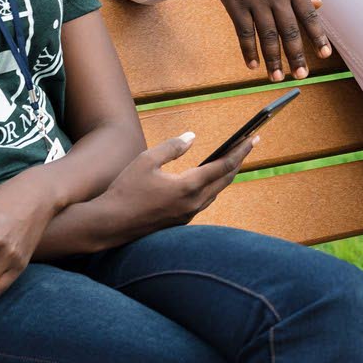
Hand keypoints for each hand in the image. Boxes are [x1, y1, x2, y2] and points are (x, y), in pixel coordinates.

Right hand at [89, 130, 255, 245]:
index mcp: (188, 187)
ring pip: (216, 191)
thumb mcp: (146, 161)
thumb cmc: (125, 190)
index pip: (223, 166)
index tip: (253, 137)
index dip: (240, 150)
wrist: (110, 225)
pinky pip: (204, 200)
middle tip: (249, 143)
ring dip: (226, 174)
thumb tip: (192, 137)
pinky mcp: (181, 221)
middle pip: (225, 179)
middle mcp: (193, 203)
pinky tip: (209, 177)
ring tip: (233, 158)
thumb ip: (172, 147)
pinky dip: (212, 185)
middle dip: (239, 160)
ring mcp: (188, 215)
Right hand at [204, 0, 330, 77]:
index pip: (308, 16)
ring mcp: (256, 0)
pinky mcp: (236, 4)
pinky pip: (244, 32)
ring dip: (273, 59)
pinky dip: (249, 50)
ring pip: (267, 35)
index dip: (317, 36)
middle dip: (296, 55)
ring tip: (277, 77)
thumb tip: (320, 5)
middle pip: (289, 30)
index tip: (324, 55)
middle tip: (302, 75)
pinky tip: (253, 65)